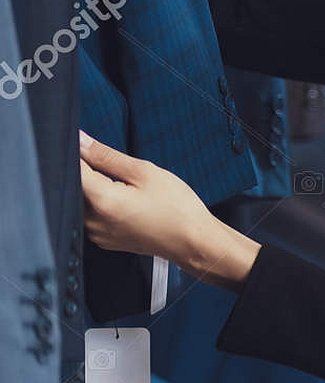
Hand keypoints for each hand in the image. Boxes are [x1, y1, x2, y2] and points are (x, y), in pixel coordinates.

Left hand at [80, 131, 259, 290]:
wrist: (192, 241)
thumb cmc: (176, 208)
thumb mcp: (144, 172)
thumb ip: (106, 156)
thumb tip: (80, 141)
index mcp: (101, 200)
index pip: (74, 168)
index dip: (83, 155)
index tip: (98, 153)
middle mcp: (92, 220)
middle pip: (77, 186)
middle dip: (92, 173)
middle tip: (124, 175)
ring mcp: (96, 233)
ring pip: (84, 201)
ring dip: (99, 190)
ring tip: (130, 193)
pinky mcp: (103, 240)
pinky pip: (93, 215)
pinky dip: (106, 206)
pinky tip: (129, 206)